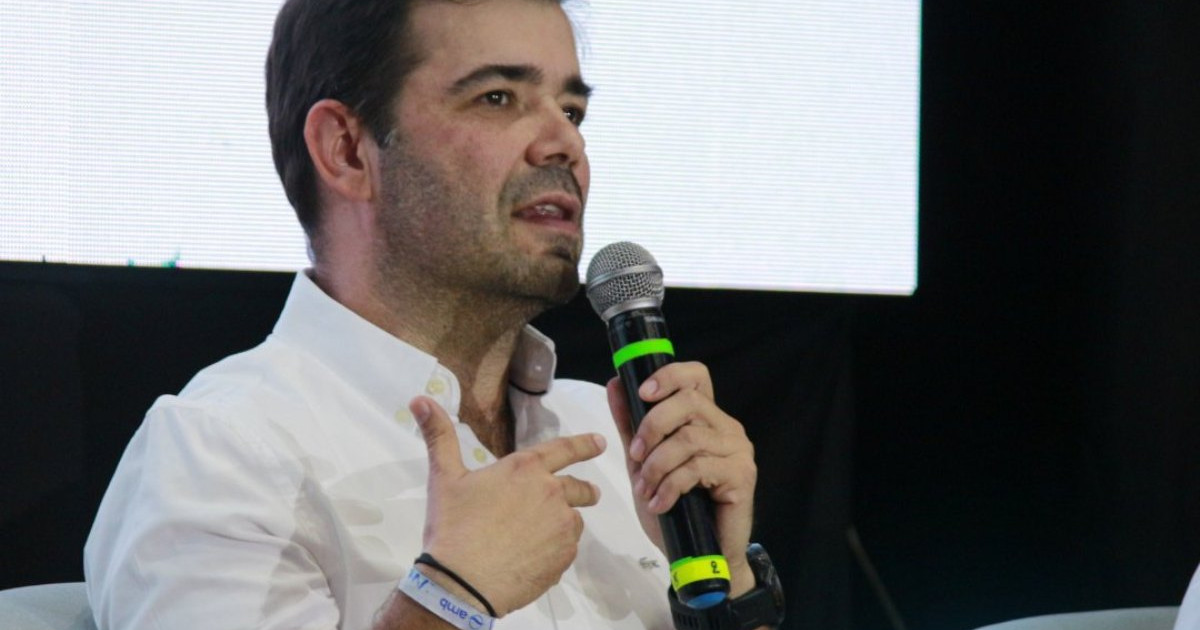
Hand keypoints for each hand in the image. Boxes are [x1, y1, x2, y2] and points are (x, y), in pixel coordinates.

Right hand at [411, 396, 604, 615]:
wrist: (462, 583)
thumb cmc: (453, 527)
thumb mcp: (444, 477)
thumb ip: (439, 436)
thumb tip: (420, 399)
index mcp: (525, 469)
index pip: (564, 449)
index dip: (585, 444)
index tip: (600, 442)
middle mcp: (551, 492)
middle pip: (579, 487)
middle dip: (585, 489)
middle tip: (590, 493)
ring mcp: (561, 526)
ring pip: (573, 520)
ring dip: (565, 522)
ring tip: (542, 535)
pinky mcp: (564, 557)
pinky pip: (567, 549)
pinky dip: (556, 550)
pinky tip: (534, 557)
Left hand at [606, 363, 757, 594]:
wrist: (698, 554)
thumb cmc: (675, 509)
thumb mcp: (642, 463)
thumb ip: (631, 425)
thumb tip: (615, 384)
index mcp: (706, 418)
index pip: (696, 376)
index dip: (669, 376)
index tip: (642, 393)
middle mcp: (726, 427)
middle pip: (689, 402)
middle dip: (653, 426)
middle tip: (636, 456)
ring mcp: (737, 449)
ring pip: (689, 438)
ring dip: (657, 465)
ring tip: (645, 488)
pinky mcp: (742, 474)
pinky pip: (697, 468)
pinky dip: (670, 486)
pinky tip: (660, 503)